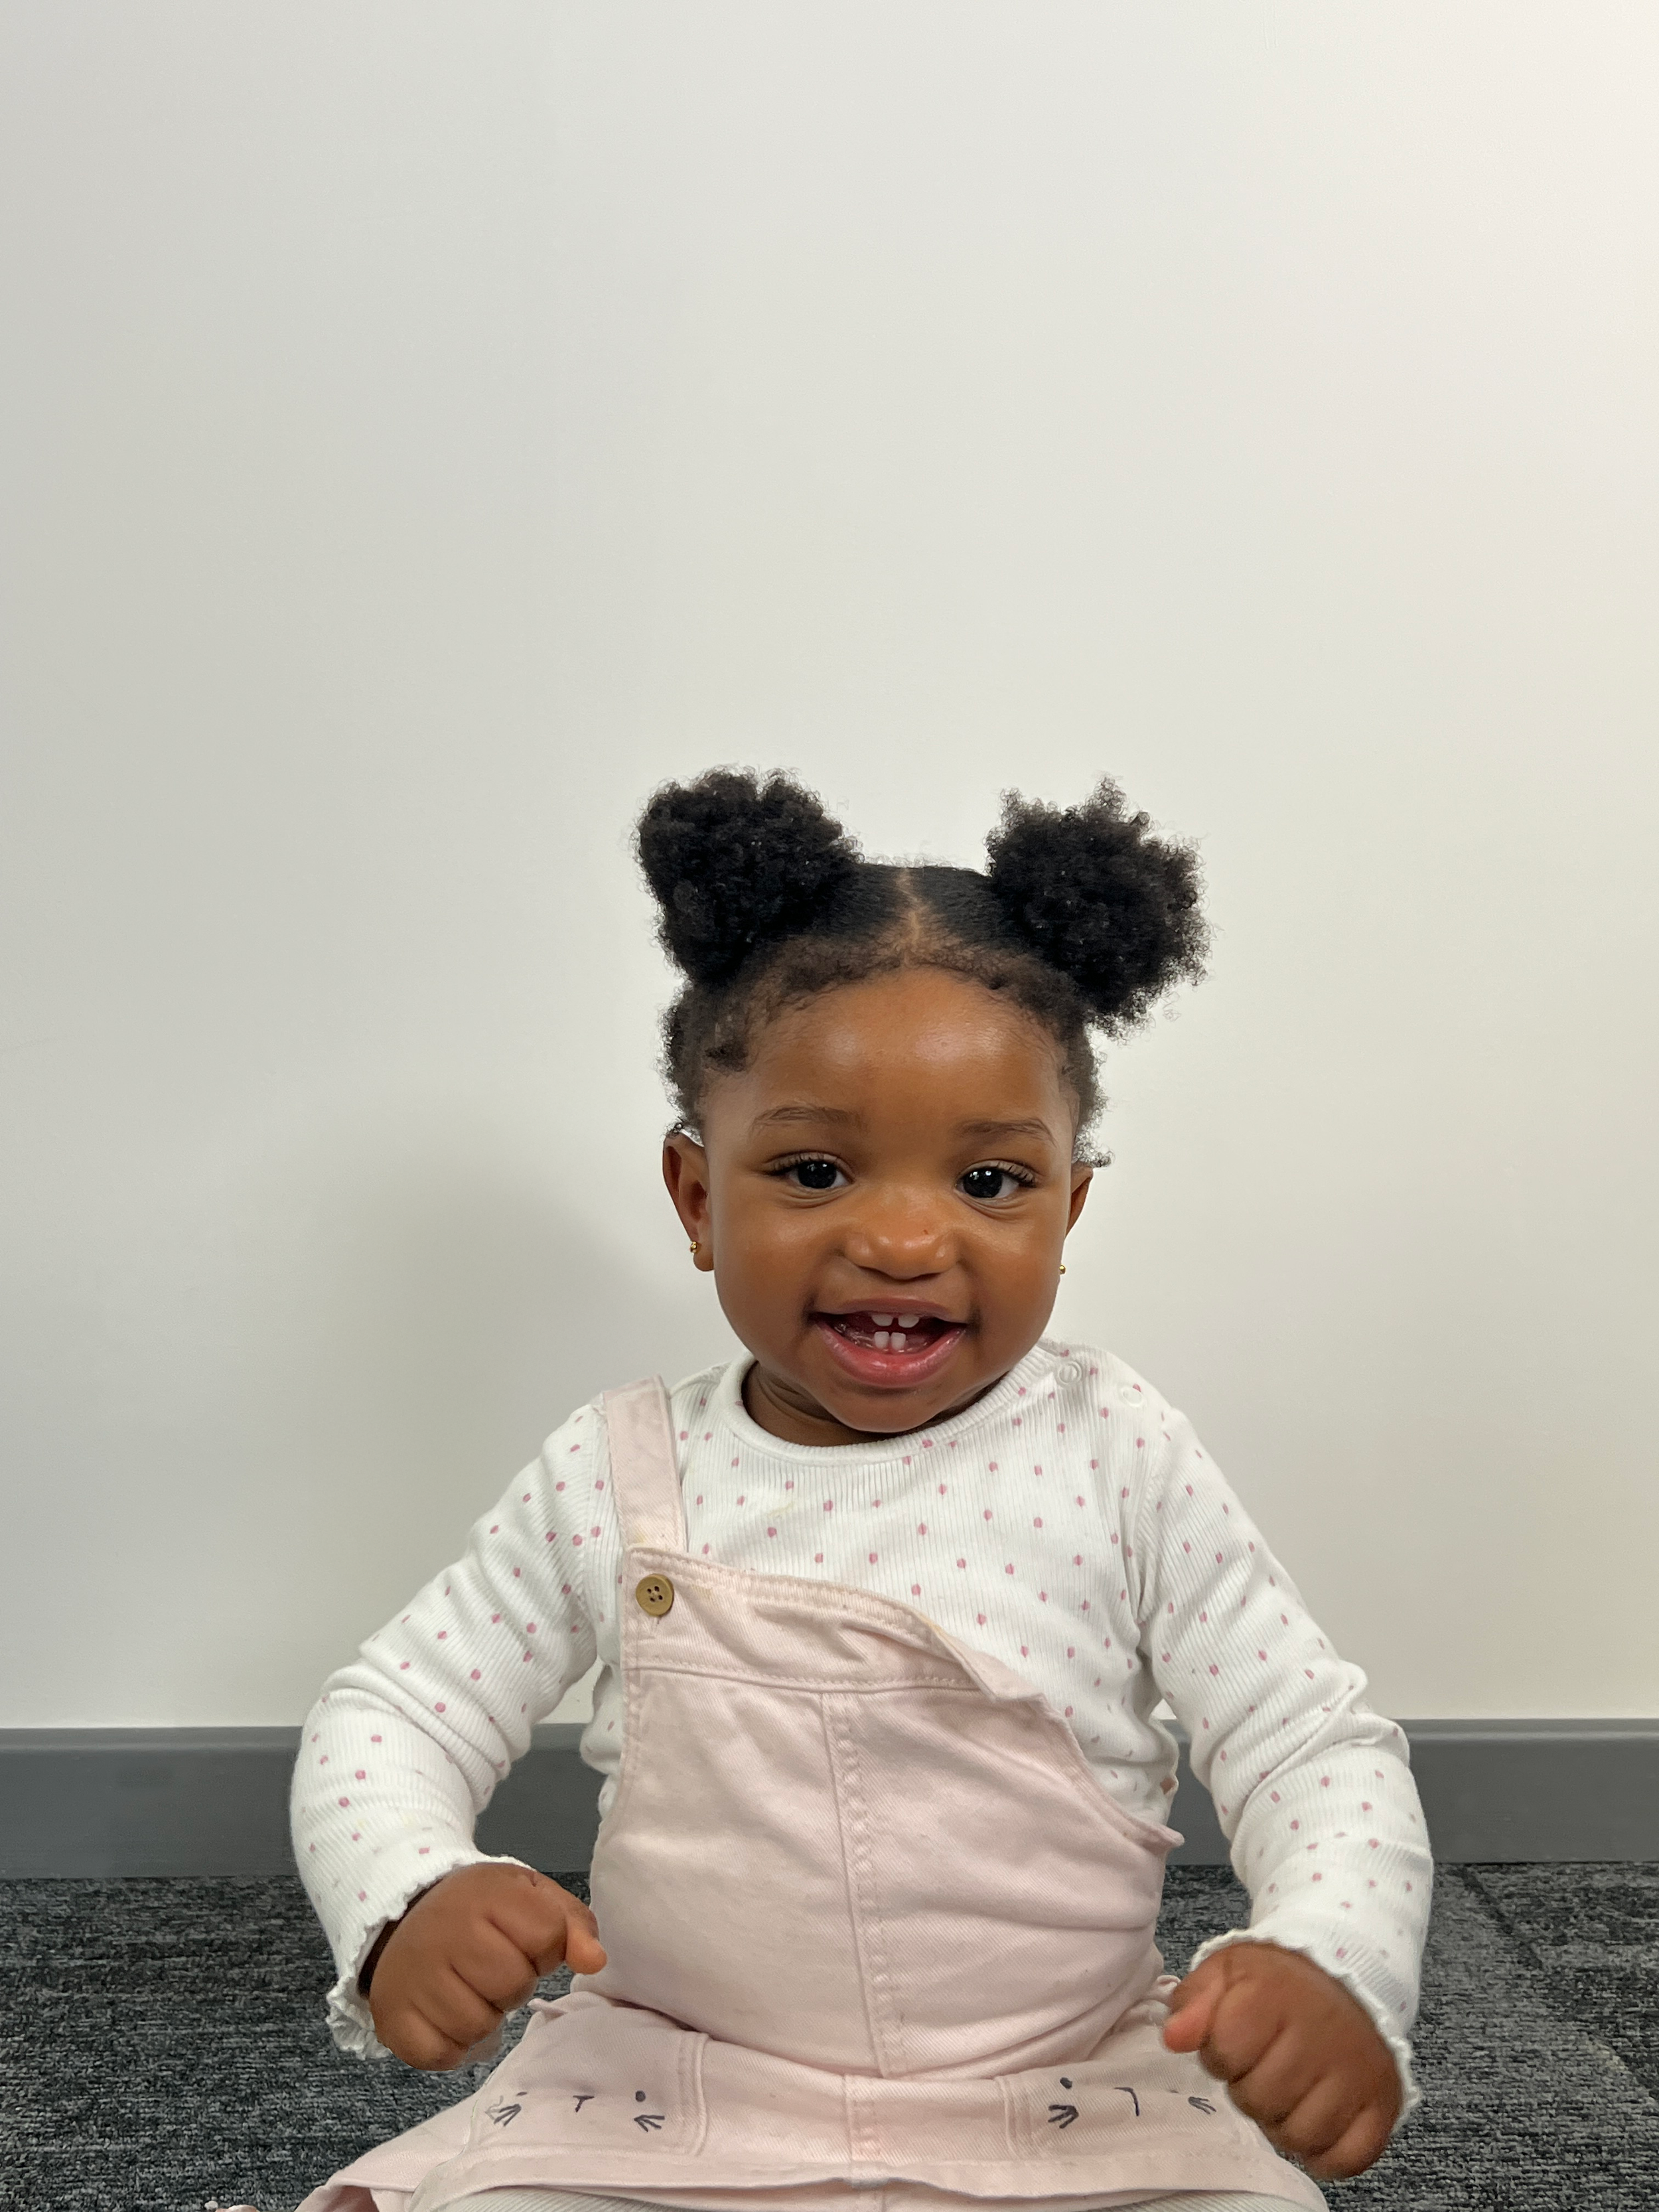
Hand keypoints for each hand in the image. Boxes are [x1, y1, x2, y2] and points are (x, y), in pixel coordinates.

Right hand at [365, 1863, 605, 2070]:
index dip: (545, 1947)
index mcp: (486, 1894)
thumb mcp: (528, 1896)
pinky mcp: (391, 2017)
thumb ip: (571, 1923)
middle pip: (512, 1986)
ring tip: (470, 1989)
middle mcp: (445, 1932)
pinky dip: (451, 2046)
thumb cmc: (479, 1908)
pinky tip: (445, 2015)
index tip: (523, 1940)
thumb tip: (595, 1961)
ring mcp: (413, 1977)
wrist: (402, 1915)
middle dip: (513, 1984)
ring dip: (484, 2016)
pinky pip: (441, 2055)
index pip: (547, 1937)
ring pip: (478, 2026)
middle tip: (493, 1968)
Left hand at [1161, 1941, 1400, 2179]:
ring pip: (1300, 2137)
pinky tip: (1315, 2119)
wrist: (1349, 1976)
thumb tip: (1173, 2038)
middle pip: (1260, 2101)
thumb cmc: (1277, 1980)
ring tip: (1286, 2092)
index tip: (1235, 2038)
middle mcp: (1321, 2035)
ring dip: (1284, 2124)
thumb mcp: (1228, 1971)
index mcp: (1275, 1995)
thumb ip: (1194, 2001)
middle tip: (1262, 2066)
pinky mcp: (1384, 2104)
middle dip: (1249, 2089)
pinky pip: (1347, 2159)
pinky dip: (1325, 2153)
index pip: (1224, 2053)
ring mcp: (1357, 2074)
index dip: (1220, 2053)